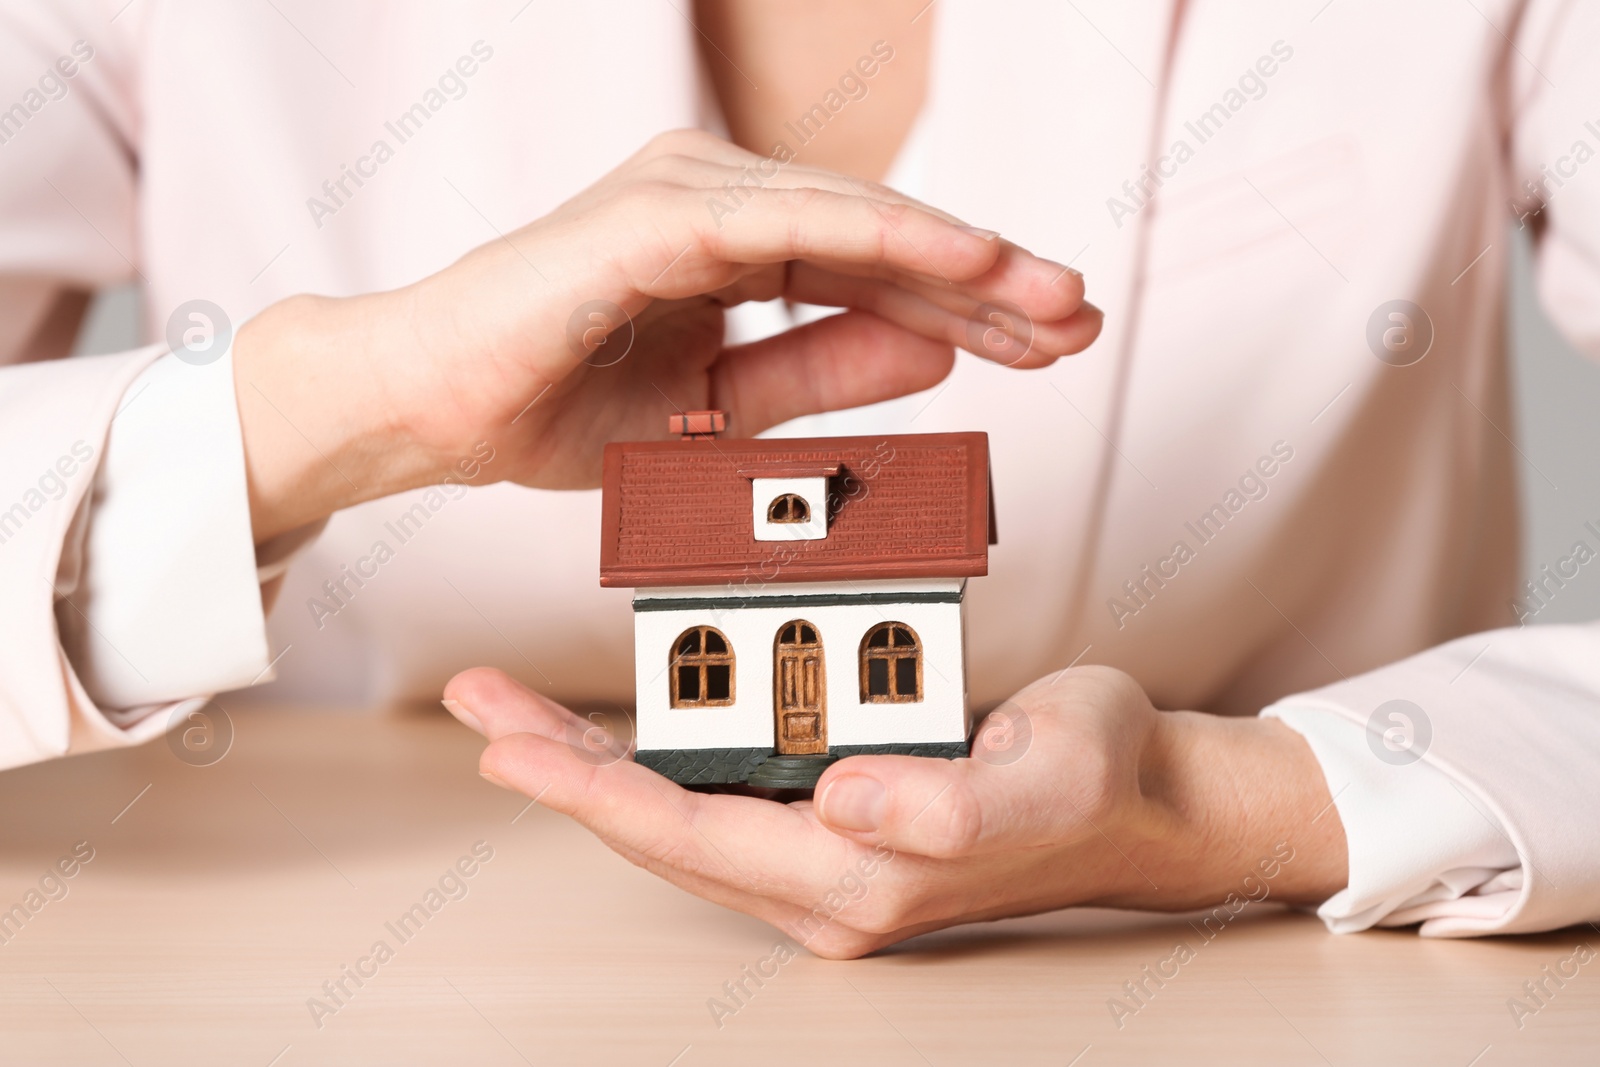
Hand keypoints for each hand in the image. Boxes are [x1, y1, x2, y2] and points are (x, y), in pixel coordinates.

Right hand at [232, 129, 1101, 541]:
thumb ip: (822, 373)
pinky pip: (792, 226)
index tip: (1052, 344)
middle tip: (1082, 317)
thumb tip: (938, 348)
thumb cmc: (554, 408)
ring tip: (1051, 294)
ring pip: (854, 222)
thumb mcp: (721, 413)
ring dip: (960, 256)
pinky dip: (885, 237)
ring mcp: (688, 197)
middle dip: (989, 283)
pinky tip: (967, 261)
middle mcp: (720, 206)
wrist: (431, 411)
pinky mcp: (657, 215)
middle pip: (883, 242)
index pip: (874, 275)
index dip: (968, 308)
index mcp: (732, 252)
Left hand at [445, 664, 1347, 957]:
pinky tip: (618, 722)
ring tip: (515, 710)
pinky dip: (659, 753)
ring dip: (595, 761)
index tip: (504, 744)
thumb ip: (945, 810)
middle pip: (661, 826)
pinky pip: (723, 791)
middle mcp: (827, 882)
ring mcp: (829, 858)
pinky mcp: (838, 825)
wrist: (1149, 801)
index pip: (691, 834)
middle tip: (476, 707)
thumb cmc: (1101, 781)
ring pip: (681, 809)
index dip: (589, 790)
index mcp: (861, 878)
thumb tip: (836, 803)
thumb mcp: (1044, 781)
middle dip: (561, 770)